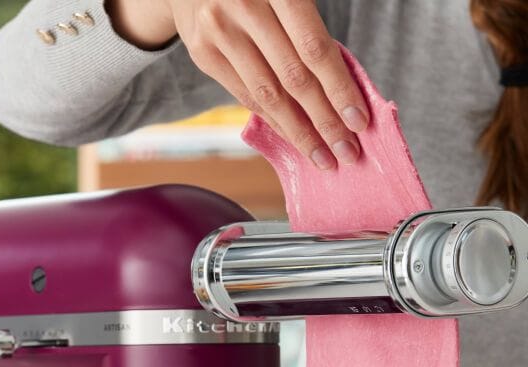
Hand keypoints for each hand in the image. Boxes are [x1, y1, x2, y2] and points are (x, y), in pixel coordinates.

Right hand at [106, 0, 368, 169]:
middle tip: (348, 152)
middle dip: (325, 121)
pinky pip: (245, 97)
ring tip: (324, 157)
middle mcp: (244, 5)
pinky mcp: (202, 53)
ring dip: (300, 134)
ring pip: (268, 96)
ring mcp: (218, 31)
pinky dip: (273, 121)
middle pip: (293, 78)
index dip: (339, 88)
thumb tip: (343, 91)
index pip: (314, 48)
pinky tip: (294, 137)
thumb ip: (311, 29)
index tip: (359, 121)